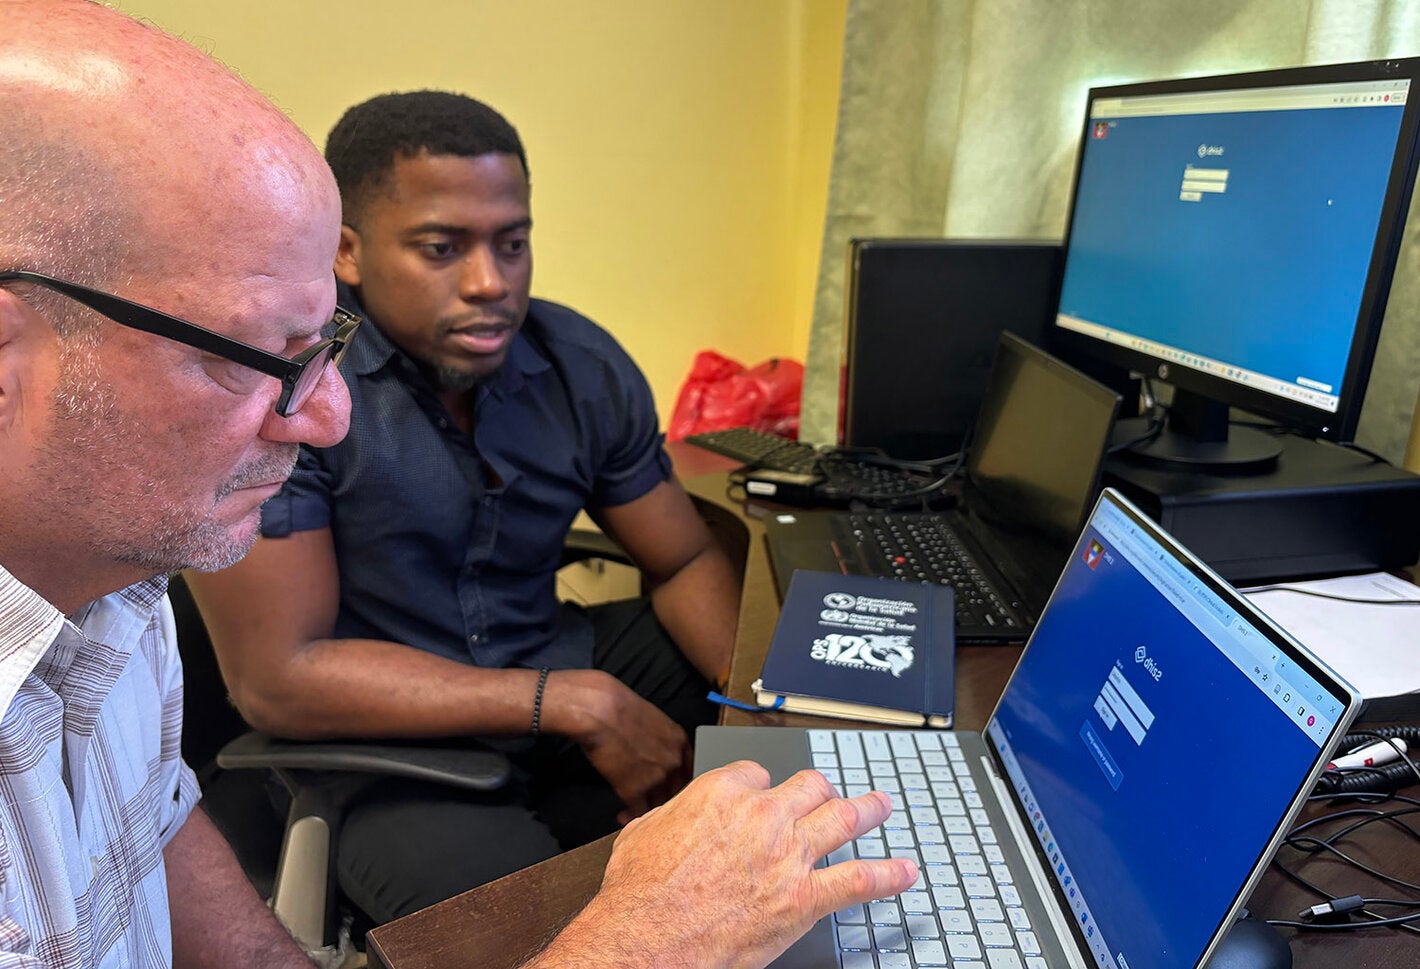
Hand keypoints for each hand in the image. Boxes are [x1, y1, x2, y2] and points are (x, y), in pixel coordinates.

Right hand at [534, 761, 917, 968]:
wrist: (645, 942)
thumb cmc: (638, 895)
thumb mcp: (643, 833)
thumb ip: (672, 815)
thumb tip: (676, 815)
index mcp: (723, 794)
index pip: (759, 774)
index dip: (762, 788)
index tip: (764, 797)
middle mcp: (763, 817)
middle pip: (808, 786)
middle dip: (820, 790)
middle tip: (829, 794)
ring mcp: (789, 856)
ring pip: (843, 819)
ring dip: (869, 810)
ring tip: (882, 805)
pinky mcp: (805, 899)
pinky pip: (860, 880)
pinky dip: (889, 875)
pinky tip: (904, 872)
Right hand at [544, 669, 691, 822]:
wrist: (600, 710)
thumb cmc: (618, 707)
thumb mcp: (652, 719)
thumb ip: (661, 740)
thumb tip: (654, 753)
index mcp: (680, 741)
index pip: (690, 771)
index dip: (678, 783)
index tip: (669, 789)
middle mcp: (674, 761)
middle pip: (679, 792)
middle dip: (666, 800)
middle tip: (653, 805)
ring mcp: (657, 778)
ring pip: (660, 805)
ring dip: (649, 813)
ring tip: (637, 817)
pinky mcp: (634, 790)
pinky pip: (639, 813)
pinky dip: (630, 818)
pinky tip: (622, 817)